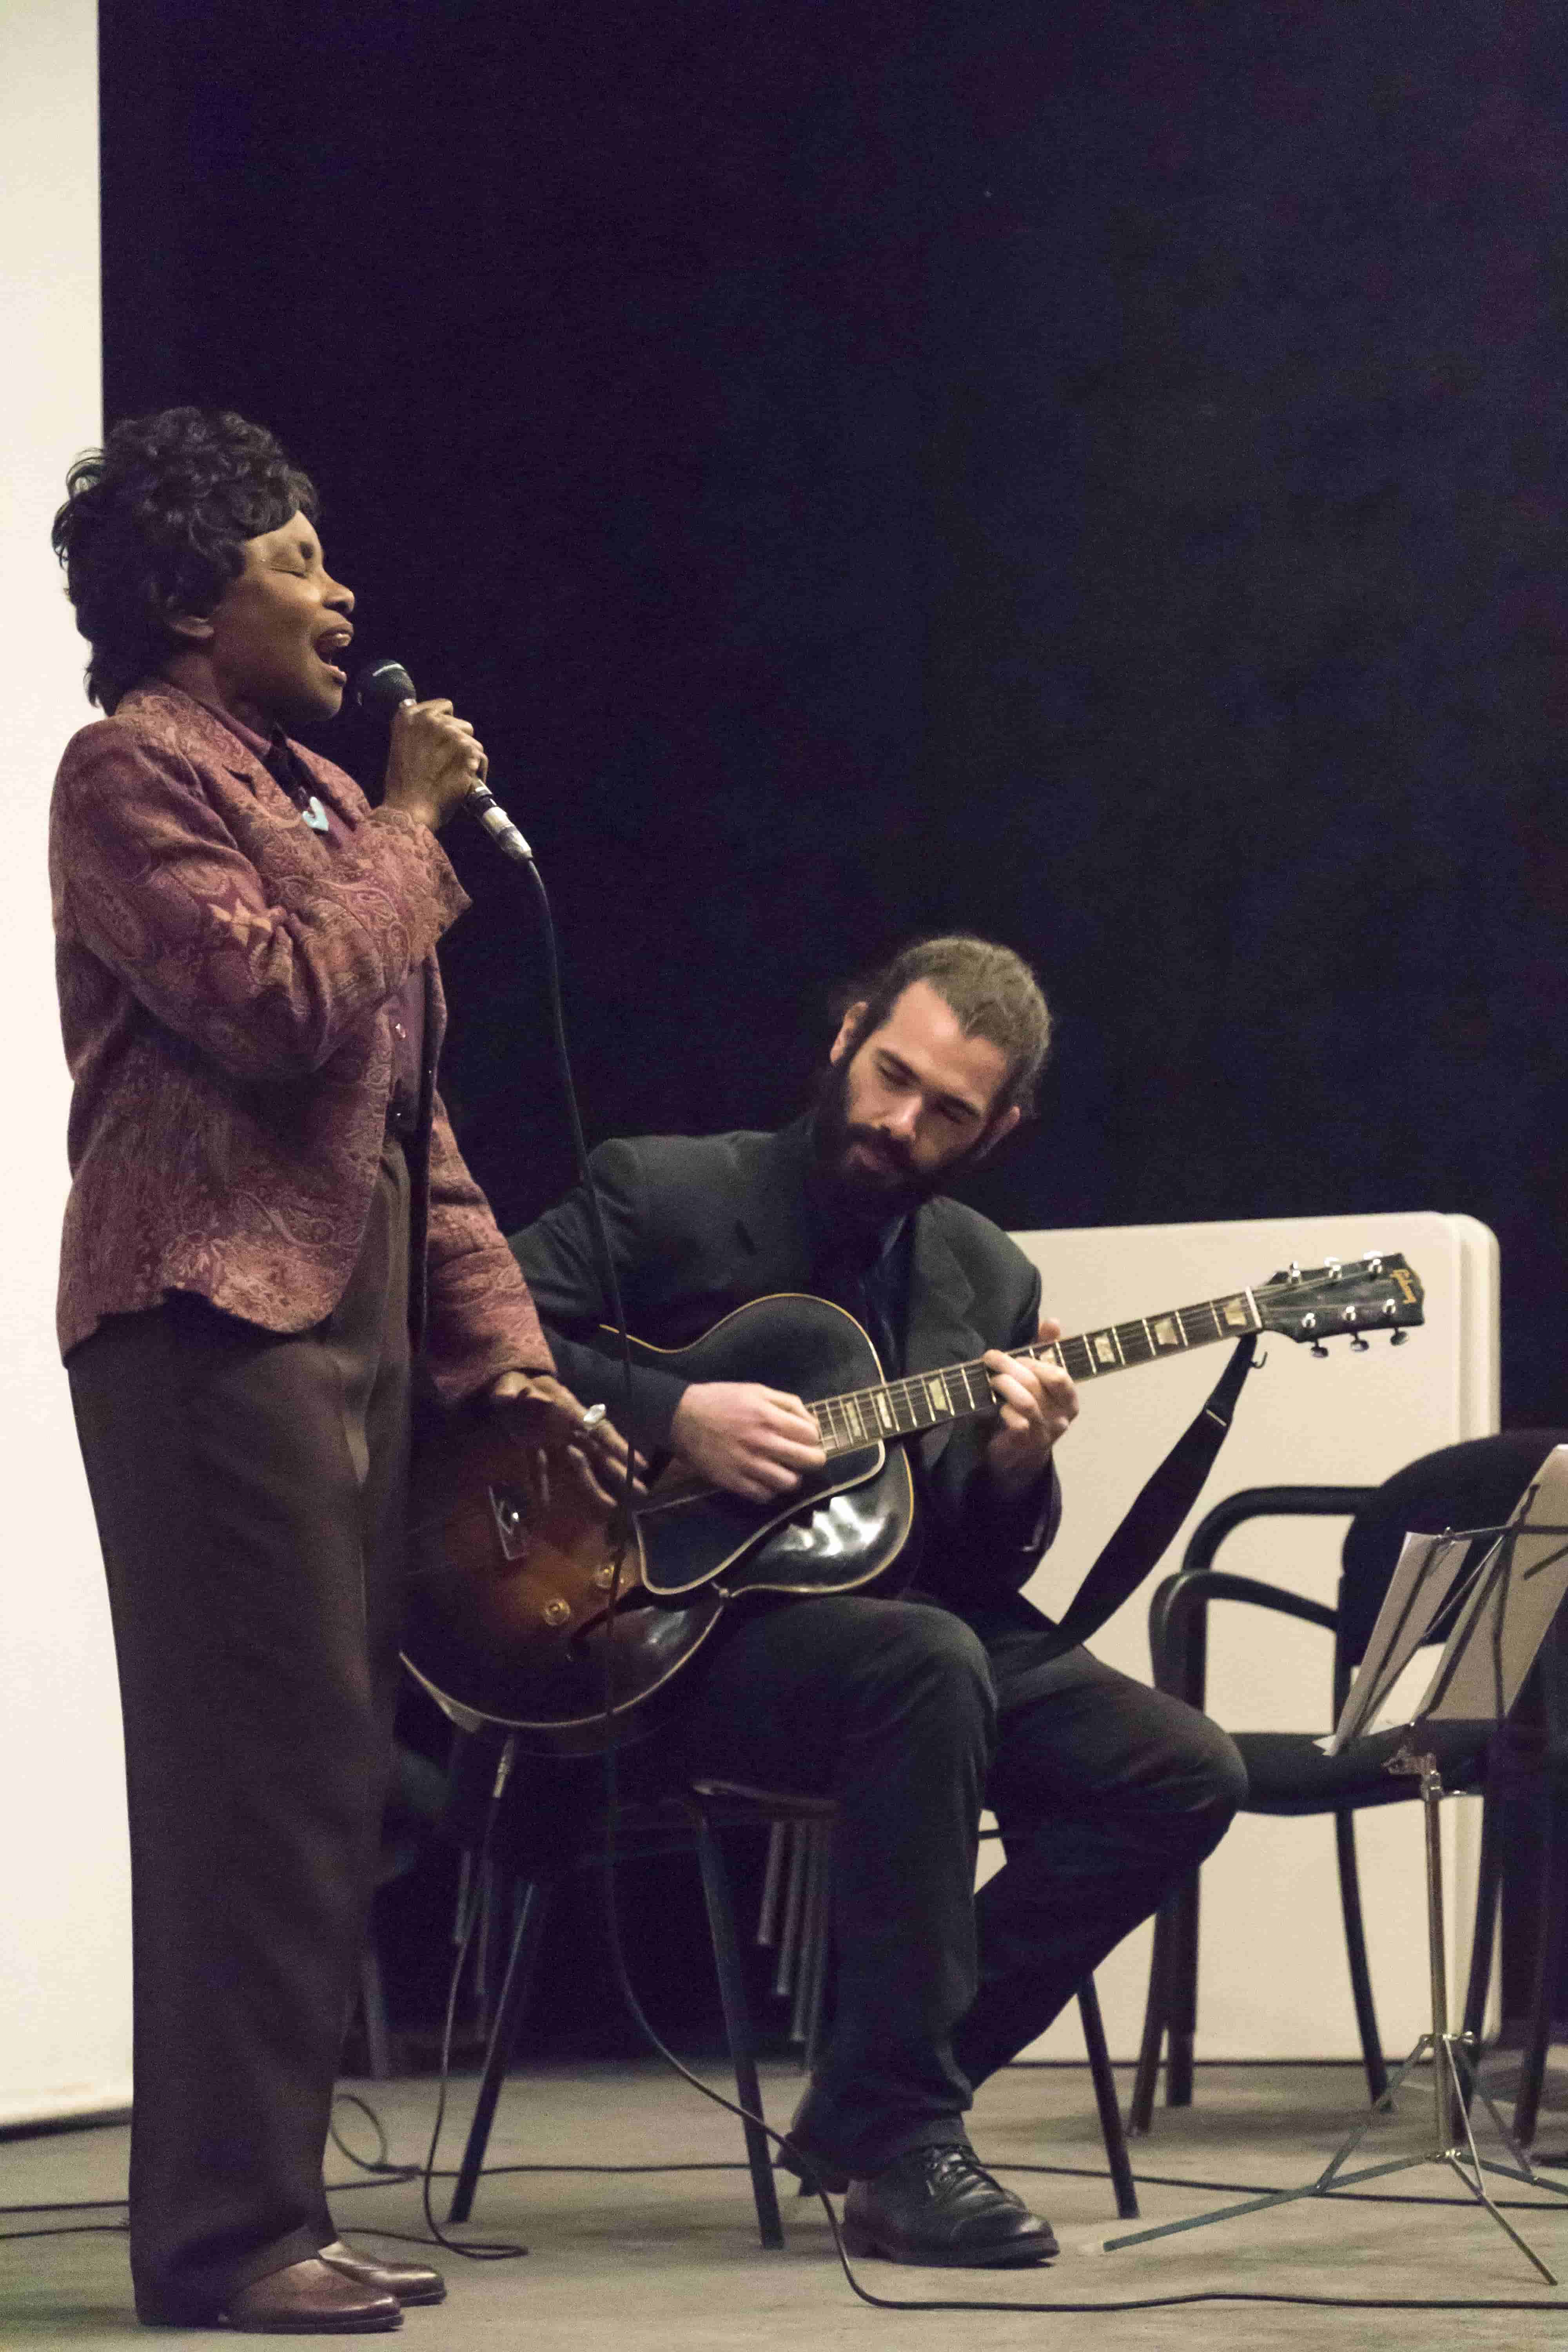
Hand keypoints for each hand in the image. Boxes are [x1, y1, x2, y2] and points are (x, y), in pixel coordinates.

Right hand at [381, 696, 487, 831]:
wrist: (409, 807)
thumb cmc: (404, 785)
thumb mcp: (402, 746)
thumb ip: (417, 730)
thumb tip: (436, 721)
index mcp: (409, 716)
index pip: (443, 706)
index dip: (446, 724)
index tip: (442, 741)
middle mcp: (429, 720)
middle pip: (460, 723)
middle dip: (457, 743)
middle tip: (447, 763)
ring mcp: (450, 733)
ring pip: (472, 740)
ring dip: (467, 756)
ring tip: (455, 773)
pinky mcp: (466, 749)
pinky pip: (480, 756)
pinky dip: (478, 769)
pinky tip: (466, 781)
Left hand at [487, 1371, 641, 1510]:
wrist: (505, 1387)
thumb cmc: (512, 1384)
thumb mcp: (509, 1385)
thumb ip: (515, 1393)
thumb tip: (535, 1400)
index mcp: (567, 1411)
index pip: (598, 1429)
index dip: (618, 1446)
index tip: (638, 1463)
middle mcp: (565, 1428)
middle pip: (598, 1451)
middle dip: (619, 1470)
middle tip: (642, 1490)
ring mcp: (552, 1440)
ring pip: (578, 1465)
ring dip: (593, 1484)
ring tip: (611, 1505)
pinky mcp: (534, 1448)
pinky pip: (541, 1469)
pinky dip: (541, 1486)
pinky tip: (545, 1505)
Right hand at [670, 1381, 826, 1503]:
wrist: (682, 1417)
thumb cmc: (721, 1400)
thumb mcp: (757, 1391)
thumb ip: (789, 1404)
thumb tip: (813, 1424)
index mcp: (769, 1417)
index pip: (811, 1435)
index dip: (813, 1438)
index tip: (805, 1439)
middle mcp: (762, 1442)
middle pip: (808, 1461)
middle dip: (813, 1460)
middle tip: (804, 1458)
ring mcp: (748, 1464)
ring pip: (789, 1483)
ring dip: (792, 1477)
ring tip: (784, 1470)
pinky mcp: (733, 1481)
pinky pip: (764, 1496)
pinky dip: (769, 1491)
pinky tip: (765, 1480)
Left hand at [980, 1318, 1077, 1496]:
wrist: (1019, 1454)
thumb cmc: (1031, 1408)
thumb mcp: (1039, 1377)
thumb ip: (1046, 1350)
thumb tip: (1054, 1321)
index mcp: (1069, 1399)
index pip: (1060, 1375)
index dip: (1036, 1361)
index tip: (1017, 1355)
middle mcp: (1062, 1416)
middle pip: (1036, 1383)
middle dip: (1010, 1366)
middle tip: (991, 1359)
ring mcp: (1046, 1432)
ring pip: (1026, 1401)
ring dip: (1004, 1385)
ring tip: (991, 1380)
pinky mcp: (1028, 1444)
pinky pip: (1018, 1423)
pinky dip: (1005, 1411)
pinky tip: (998, 1407)